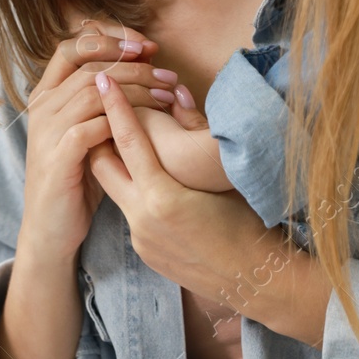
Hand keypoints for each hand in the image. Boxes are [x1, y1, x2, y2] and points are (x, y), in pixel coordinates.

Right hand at [18, 12, 176, 265]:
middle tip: (168, 74)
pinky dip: (121, 121)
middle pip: (89, 65)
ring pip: (92, 92)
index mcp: (45, 94)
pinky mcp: (58, 158)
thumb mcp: (87, 131)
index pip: (72, 46)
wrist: (51, 228)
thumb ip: (102, 100)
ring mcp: (46, 131)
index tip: (146, 46)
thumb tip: (143, 65)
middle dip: (134, 65)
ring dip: (136, 90)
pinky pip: (90, 127)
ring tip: (168, 95)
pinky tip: (150, 125)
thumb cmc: (77, 177)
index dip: (110, 39)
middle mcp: (42, 106)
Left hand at [88, 67, 332, 345]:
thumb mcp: (221, 173)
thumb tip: (177, 93)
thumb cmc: (250, 220)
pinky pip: (130, 214)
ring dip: (118, 167)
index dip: (114, 106)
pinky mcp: (144, 252)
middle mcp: (143, 219)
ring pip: (114, 191)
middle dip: (99, 136)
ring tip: (130, 147)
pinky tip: (153, 188)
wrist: (259, 279)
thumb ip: (194, 132)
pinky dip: (135, 194)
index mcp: (162, 197)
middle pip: (102, 165)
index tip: (101, 78)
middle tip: (103, 111)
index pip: (128, 141)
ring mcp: (140, 238)